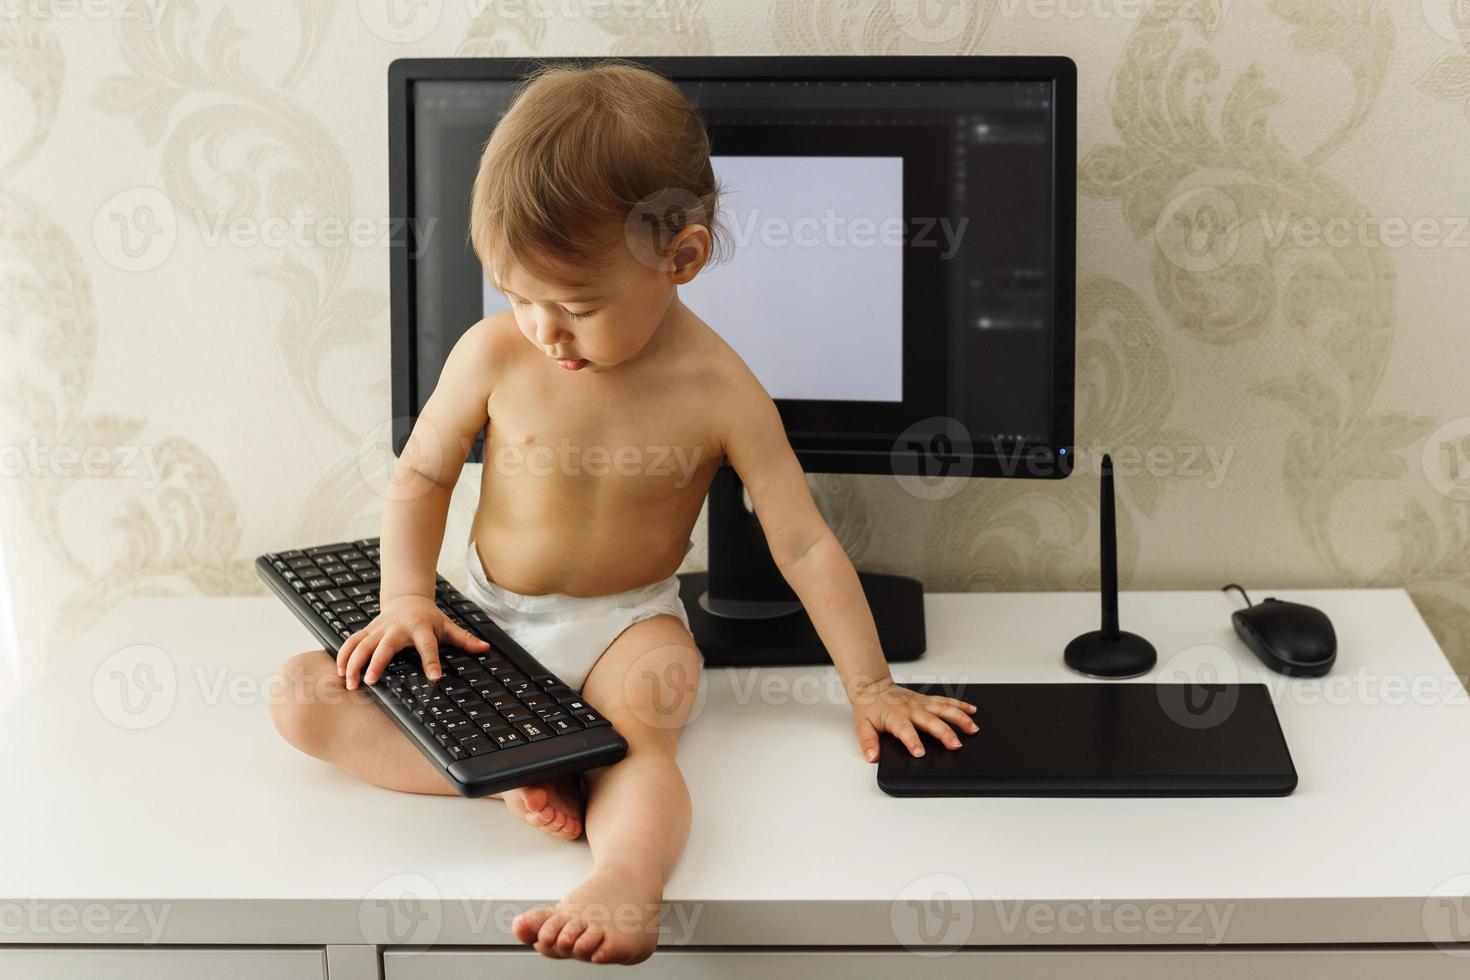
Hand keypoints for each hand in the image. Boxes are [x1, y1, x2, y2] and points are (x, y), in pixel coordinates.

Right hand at [335, 595, 489, 688]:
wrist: (408, 598)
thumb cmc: (430, 617)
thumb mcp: (448, 626)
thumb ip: (465, 639)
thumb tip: (485, 648)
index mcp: (421, 628)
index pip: (429, 647)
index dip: (432, 662)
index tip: (435, 679)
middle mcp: (397, 628)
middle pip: (385, 646)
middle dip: (377, 663)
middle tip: (371, 682)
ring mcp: (380, 628)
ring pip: (362, 644)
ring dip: (354, 663)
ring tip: (350, 683)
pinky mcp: (368, 630)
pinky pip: (352, 641)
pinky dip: (344, 655)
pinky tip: (339, 672)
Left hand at [849, 677, 977, 761]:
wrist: (872, 686)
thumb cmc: (870, 707)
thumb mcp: (863, 726)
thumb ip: (868, 742)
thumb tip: (872, 756)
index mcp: (896, 717)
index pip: (906, 731)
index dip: (912, 742)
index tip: (920, 753)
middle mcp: (912, 709)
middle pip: (931, 721)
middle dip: (944, 733)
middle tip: (955, 745)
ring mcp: (921, 703)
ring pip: (944, 709)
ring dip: (959, 718)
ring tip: (972, 729)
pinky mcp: (927, 700)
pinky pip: (946, 701)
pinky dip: (960, 705)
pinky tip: (972, 711)